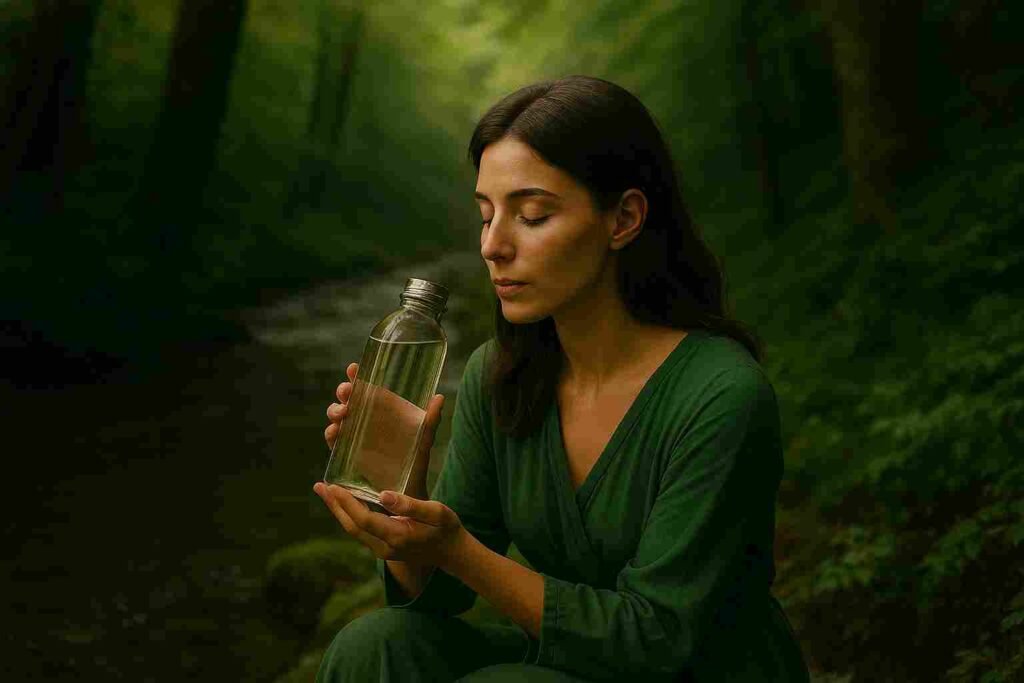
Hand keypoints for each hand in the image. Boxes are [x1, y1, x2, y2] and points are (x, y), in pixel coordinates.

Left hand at [313, 483, 465, 566]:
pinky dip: (349, 516)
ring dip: (338, 510)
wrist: (452, 554)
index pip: (364, 519)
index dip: (346, 503)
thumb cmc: (446, 529)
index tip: (333, 485)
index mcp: (397, 536)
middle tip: (319, 485)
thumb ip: (411, 505)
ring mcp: (382, 551)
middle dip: (334, 505)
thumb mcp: (437, 512)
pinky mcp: (383, 549)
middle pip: (352, 526)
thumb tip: (383, 495)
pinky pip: (360, 531)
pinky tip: (344, 503)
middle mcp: (385, 547)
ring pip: (354, 530)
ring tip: (325, 491)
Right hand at [325, 362, 445, 499]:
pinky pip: (334, 441)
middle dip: (344, 391)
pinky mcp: (346, 454)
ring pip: (338, 417)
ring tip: (343, 412)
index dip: (357, 376)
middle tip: (348, 391)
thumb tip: (439, 397)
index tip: (353, 367)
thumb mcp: (422, 440)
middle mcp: (365, 420)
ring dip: (335, 410)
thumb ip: (430, 421)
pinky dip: (331, 434)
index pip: (366, 388)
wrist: (406, 493)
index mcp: (381, 411)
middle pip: (348, 399)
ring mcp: (354, 436)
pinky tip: (335, 432)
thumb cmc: (414, 462)